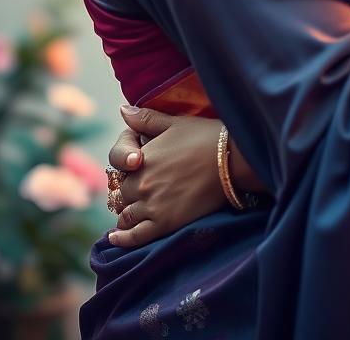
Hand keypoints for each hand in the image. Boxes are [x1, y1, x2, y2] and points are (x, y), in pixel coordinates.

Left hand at [106, 106, 228, 246]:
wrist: (233, 161)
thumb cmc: (206, 137)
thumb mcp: (175, 123)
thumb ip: (146, 119)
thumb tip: (123, 110)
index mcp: (141, 159)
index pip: (120, 169)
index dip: (127, 170)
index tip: (136, 170)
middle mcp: (142, 184)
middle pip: (124, 193)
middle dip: (130, 191)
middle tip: (142, 190)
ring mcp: (152, 206)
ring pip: (126, 215)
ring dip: (127, 214)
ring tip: (132, 213)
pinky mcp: (165, 224)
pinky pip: (135, 237)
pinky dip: (122, 238)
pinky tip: (116, 237)